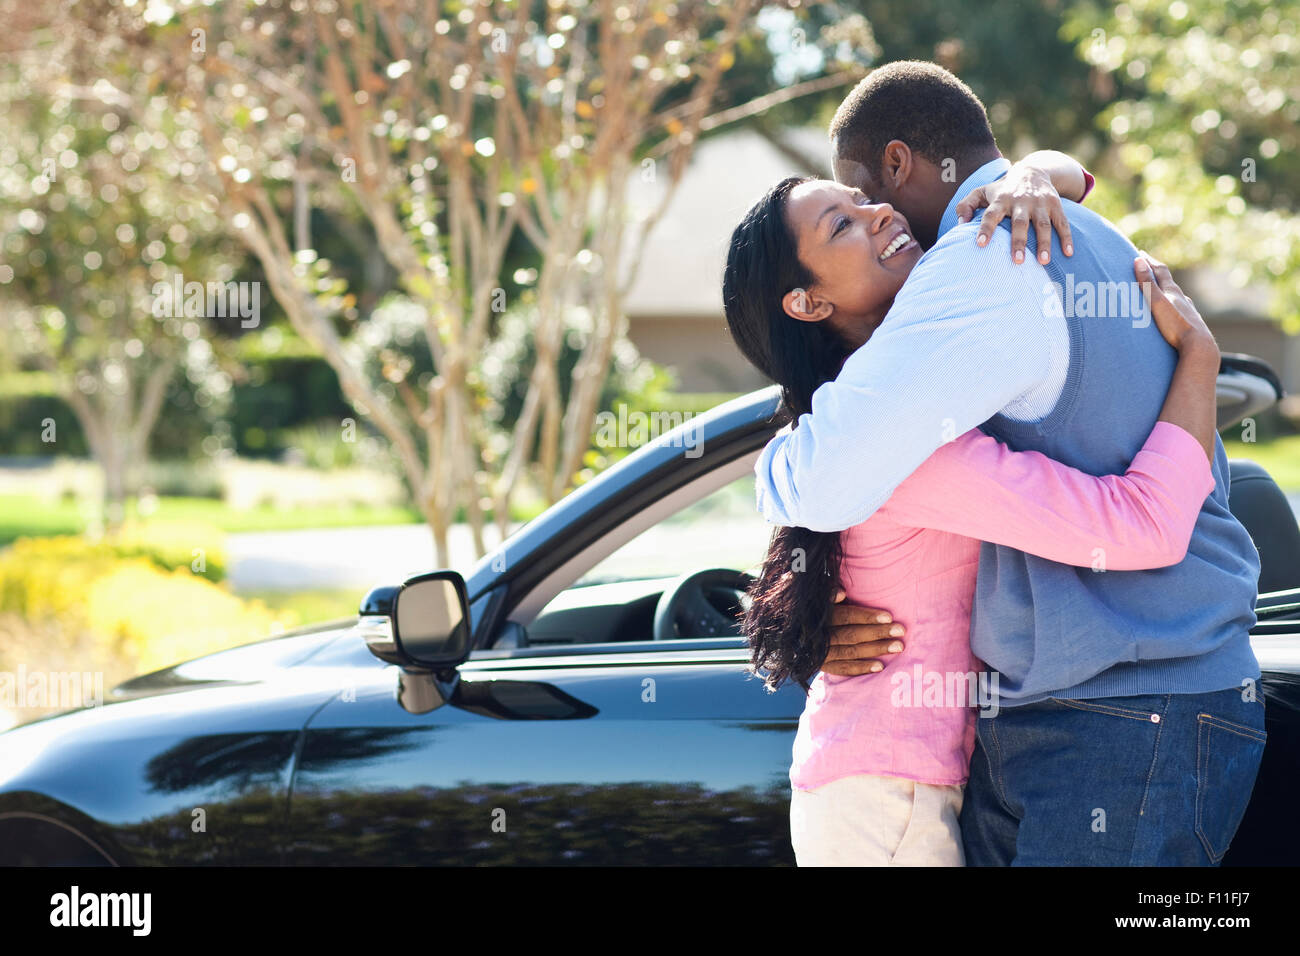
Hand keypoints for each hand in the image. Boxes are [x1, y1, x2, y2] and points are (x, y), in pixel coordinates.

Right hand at [820, 590, 905, 675]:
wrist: (793, 632)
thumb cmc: (813, 607)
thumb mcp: (816, 596)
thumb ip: (828, 591)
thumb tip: (842, 593)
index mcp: (818, 616)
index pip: (845, 616)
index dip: (867, 617)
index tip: (889, 617)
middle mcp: (818, 636)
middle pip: (851, 635)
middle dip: (878, 632)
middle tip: (900, 631)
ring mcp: (818, 653)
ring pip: (850, 652)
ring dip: (875, 650)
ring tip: (898, 647)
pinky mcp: (820, 665)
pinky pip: (842, 669)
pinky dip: (861, 668)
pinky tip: (880, 667)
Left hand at [954, 164, 1074, 264]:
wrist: (1032, 172)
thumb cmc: (1001, 190)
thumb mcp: (981, 192)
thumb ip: (965, 206)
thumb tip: (959, 224)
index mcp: (1001, 200)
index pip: (991, 215)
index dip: (985, 229)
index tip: (980, 244)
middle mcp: (1021, 201)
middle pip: (1020, 222)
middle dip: (1018, 241)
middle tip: (1017, 261)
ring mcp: (1040, 203)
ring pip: (1043, 225)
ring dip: (1044, 243)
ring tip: (1043, 262)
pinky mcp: (1055, 205)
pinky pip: (1063, 222)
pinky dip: (1067, 237)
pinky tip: (1068, 253)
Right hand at [1134, 253, 1216, 355]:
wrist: (1199, 346)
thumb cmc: (1176, 325)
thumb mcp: (1157, 303)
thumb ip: (1147, 283)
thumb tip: (1139, 260)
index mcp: (1173, 292)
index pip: (1160, 272)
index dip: (1150, 262)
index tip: (1141, 254)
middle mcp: (1182, 299)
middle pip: (1169, 282)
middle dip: (1157, 274)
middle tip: (1149, 267)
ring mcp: (1188, 311)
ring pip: (1177, 296)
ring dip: (1167, 290)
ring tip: (1162, 289)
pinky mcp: (1191, 323)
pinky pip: (1181, 309)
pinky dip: (1174, 304)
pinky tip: (1176, 311)